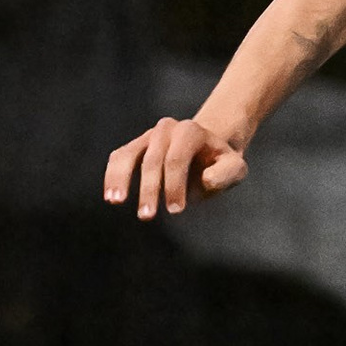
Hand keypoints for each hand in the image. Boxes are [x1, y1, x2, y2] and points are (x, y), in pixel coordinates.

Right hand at [104, 116, 248, 217]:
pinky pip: (119, 158)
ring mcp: (148, 137)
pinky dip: (112, 176)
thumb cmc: (220, 164)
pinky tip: (111, 196)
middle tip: (147, 216)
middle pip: (152, 160)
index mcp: (191, 131)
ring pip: (128, 155)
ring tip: (116, 201)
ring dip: (121, 179)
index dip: (174, 185)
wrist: (207, 152)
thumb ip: (226, 174)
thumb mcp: (234, 168)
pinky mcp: (135, 147)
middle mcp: (166, 129)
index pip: (177, 158)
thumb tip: (205, 180)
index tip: (176, 210)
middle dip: (149, 189)